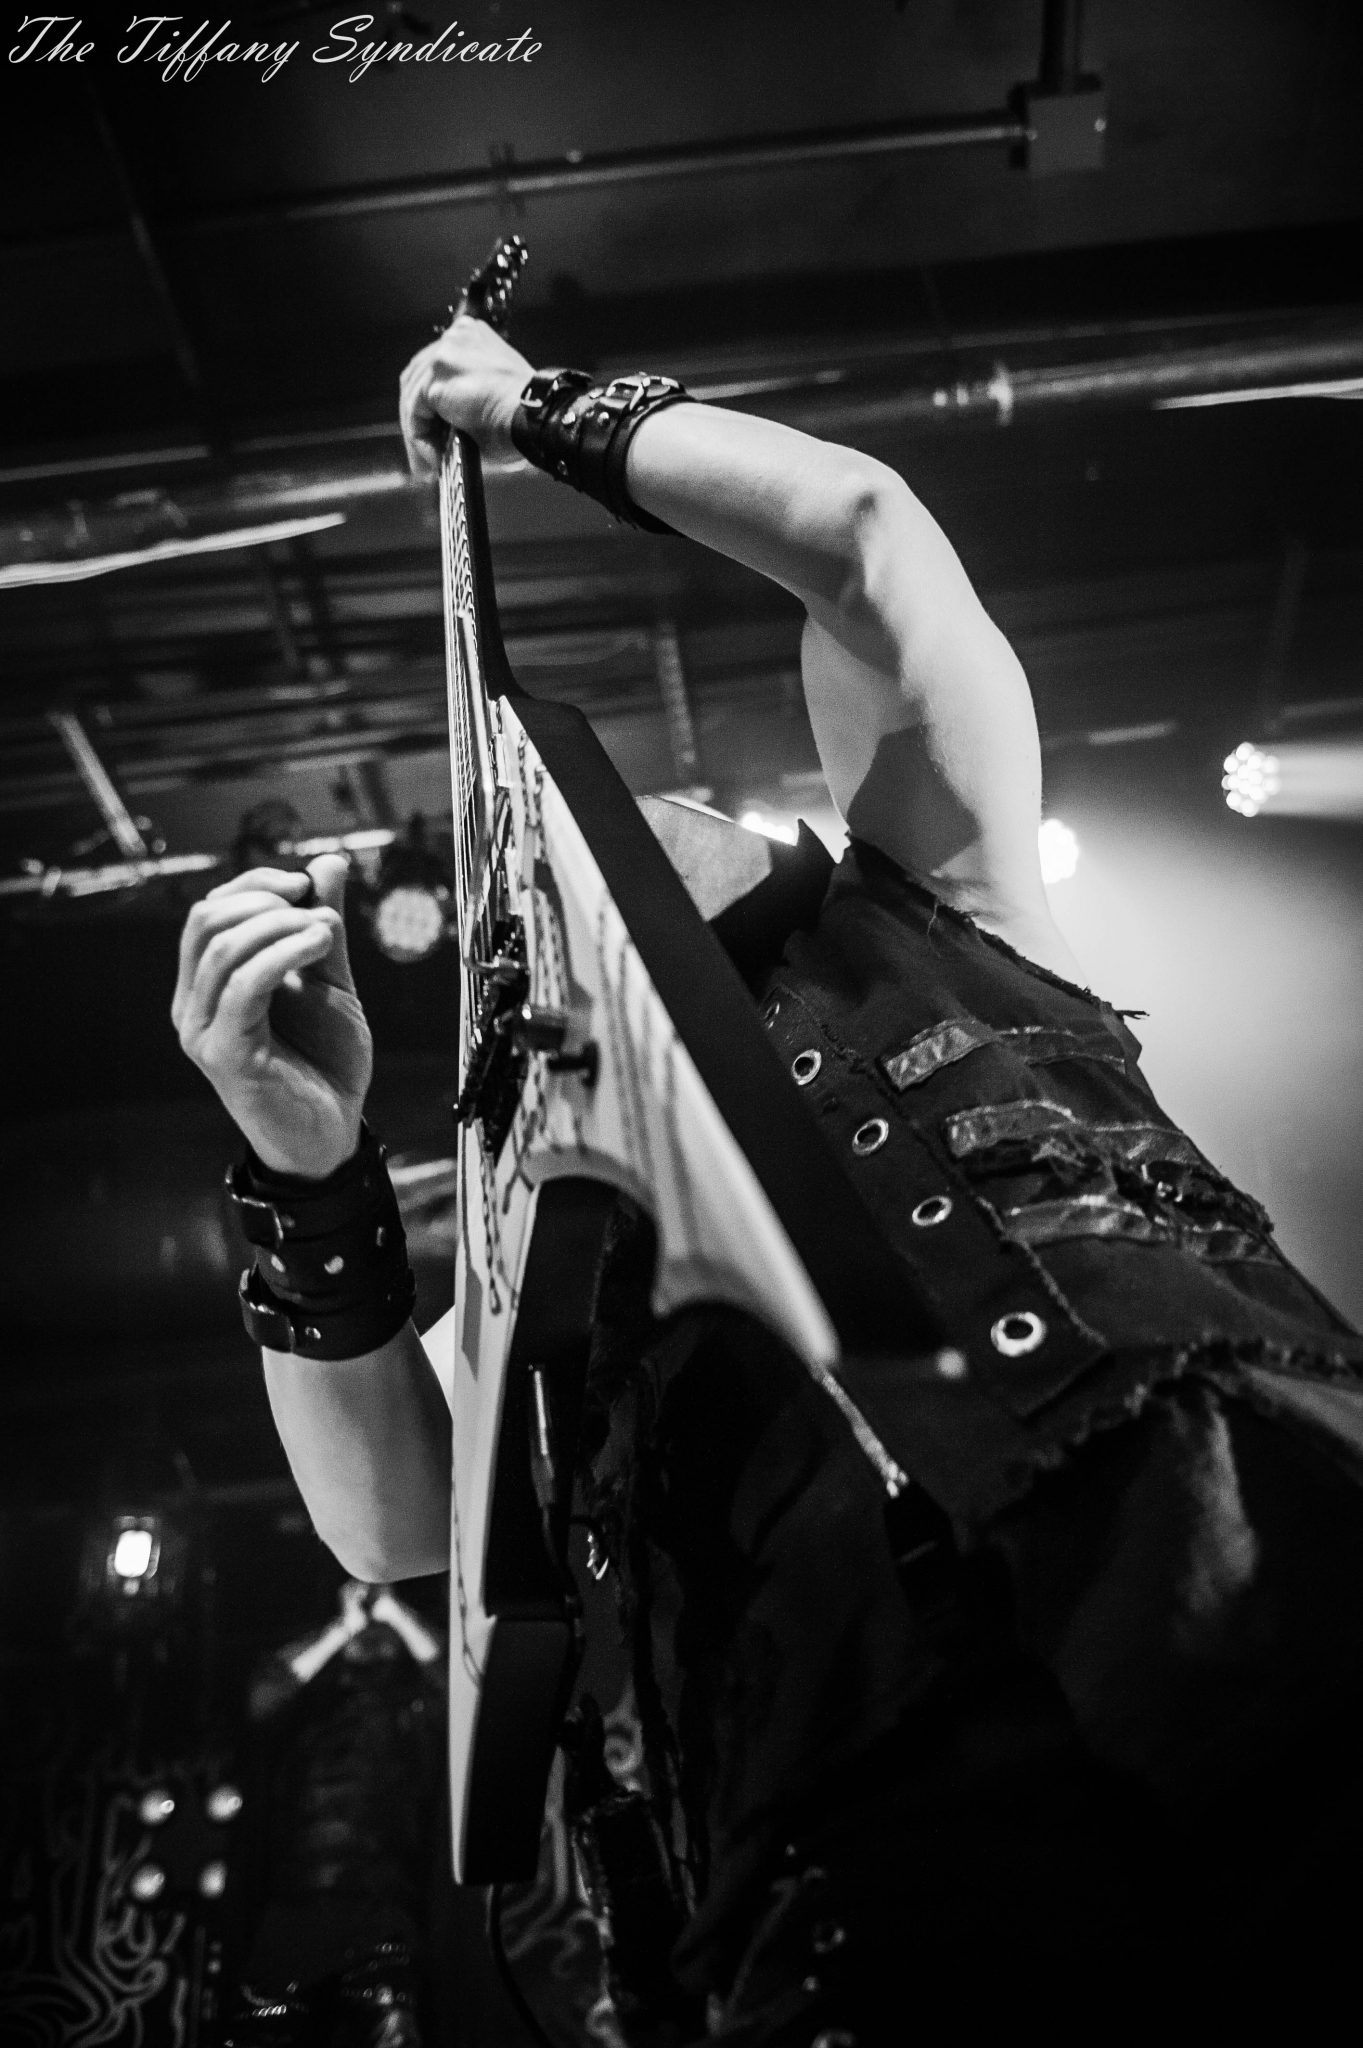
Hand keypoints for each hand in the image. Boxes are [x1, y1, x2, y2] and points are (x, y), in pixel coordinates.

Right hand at [172, 854, 372, 1179]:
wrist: (333, 1132)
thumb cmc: (326, 1061)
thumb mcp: (328, 980)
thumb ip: (321, 925)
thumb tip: (328, 862)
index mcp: (208, 984)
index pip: (211, 910)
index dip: (257, 885)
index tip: (308, 886)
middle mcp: (193, 1005)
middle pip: (207, 919)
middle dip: (265, 900)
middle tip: (316, 909)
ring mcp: (202, 1031)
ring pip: (222, 948)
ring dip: (281, 926)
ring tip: (327, 933)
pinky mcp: (224, 1055)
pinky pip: (243, 987)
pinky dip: (283, 954)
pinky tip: (320, 946)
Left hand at [399, 313, 534, 478]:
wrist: (534, 417)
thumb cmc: (522, 414)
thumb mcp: (490, 395)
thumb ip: (465, 396)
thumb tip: (444, 423)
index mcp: (471, 336)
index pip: (436, 367)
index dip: (431, 401)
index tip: (435, 430)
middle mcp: (455, 337)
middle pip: (418, 378)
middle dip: (418, 417)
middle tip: (425, 449)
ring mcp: (443, 355)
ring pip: (413, 397)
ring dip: (419, 432)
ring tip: (429, 461)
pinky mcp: (434, 379)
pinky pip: (414, 413)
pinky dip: (420, 438)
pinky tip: (435, 458)